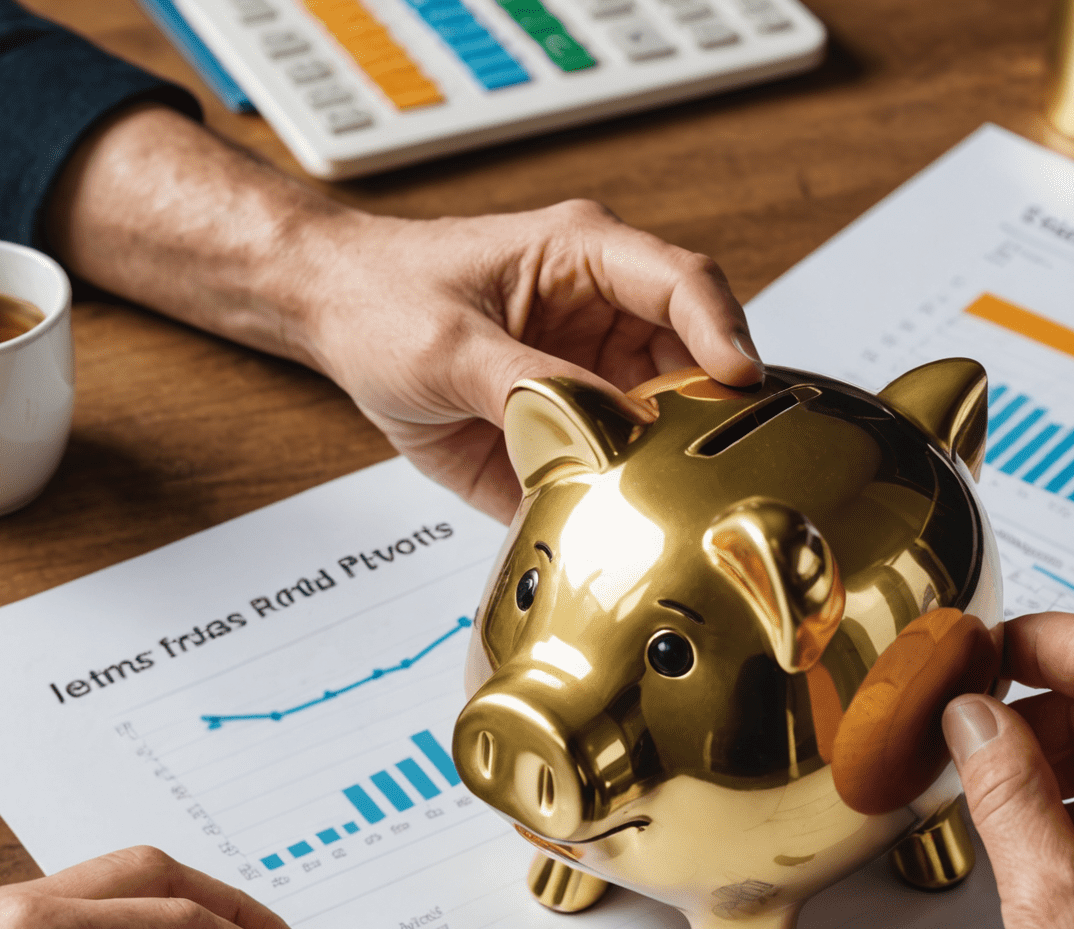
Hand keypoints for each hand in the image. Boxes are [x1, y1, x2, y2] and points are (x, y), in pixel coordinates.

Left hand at [293, 199, 762, 516]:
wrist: (333, 318)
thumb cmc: (384, 296)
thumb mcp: (447, 342)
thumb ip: (524, 386)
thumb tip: (597, 431)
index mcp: (586, 259)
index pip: (683, 285)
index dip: (723, 332)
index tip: (740, 381)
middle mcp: (604, 319)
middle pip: (694, 365)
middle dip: (709, 415)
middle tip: (713, 463)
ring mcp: (594, 379)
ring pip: (665, 427)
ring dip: (668, 465)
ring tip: (664, 500)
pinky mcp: (573, 432)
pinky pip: (616, 471)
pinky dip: (622, 500)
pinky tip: (618, 523)